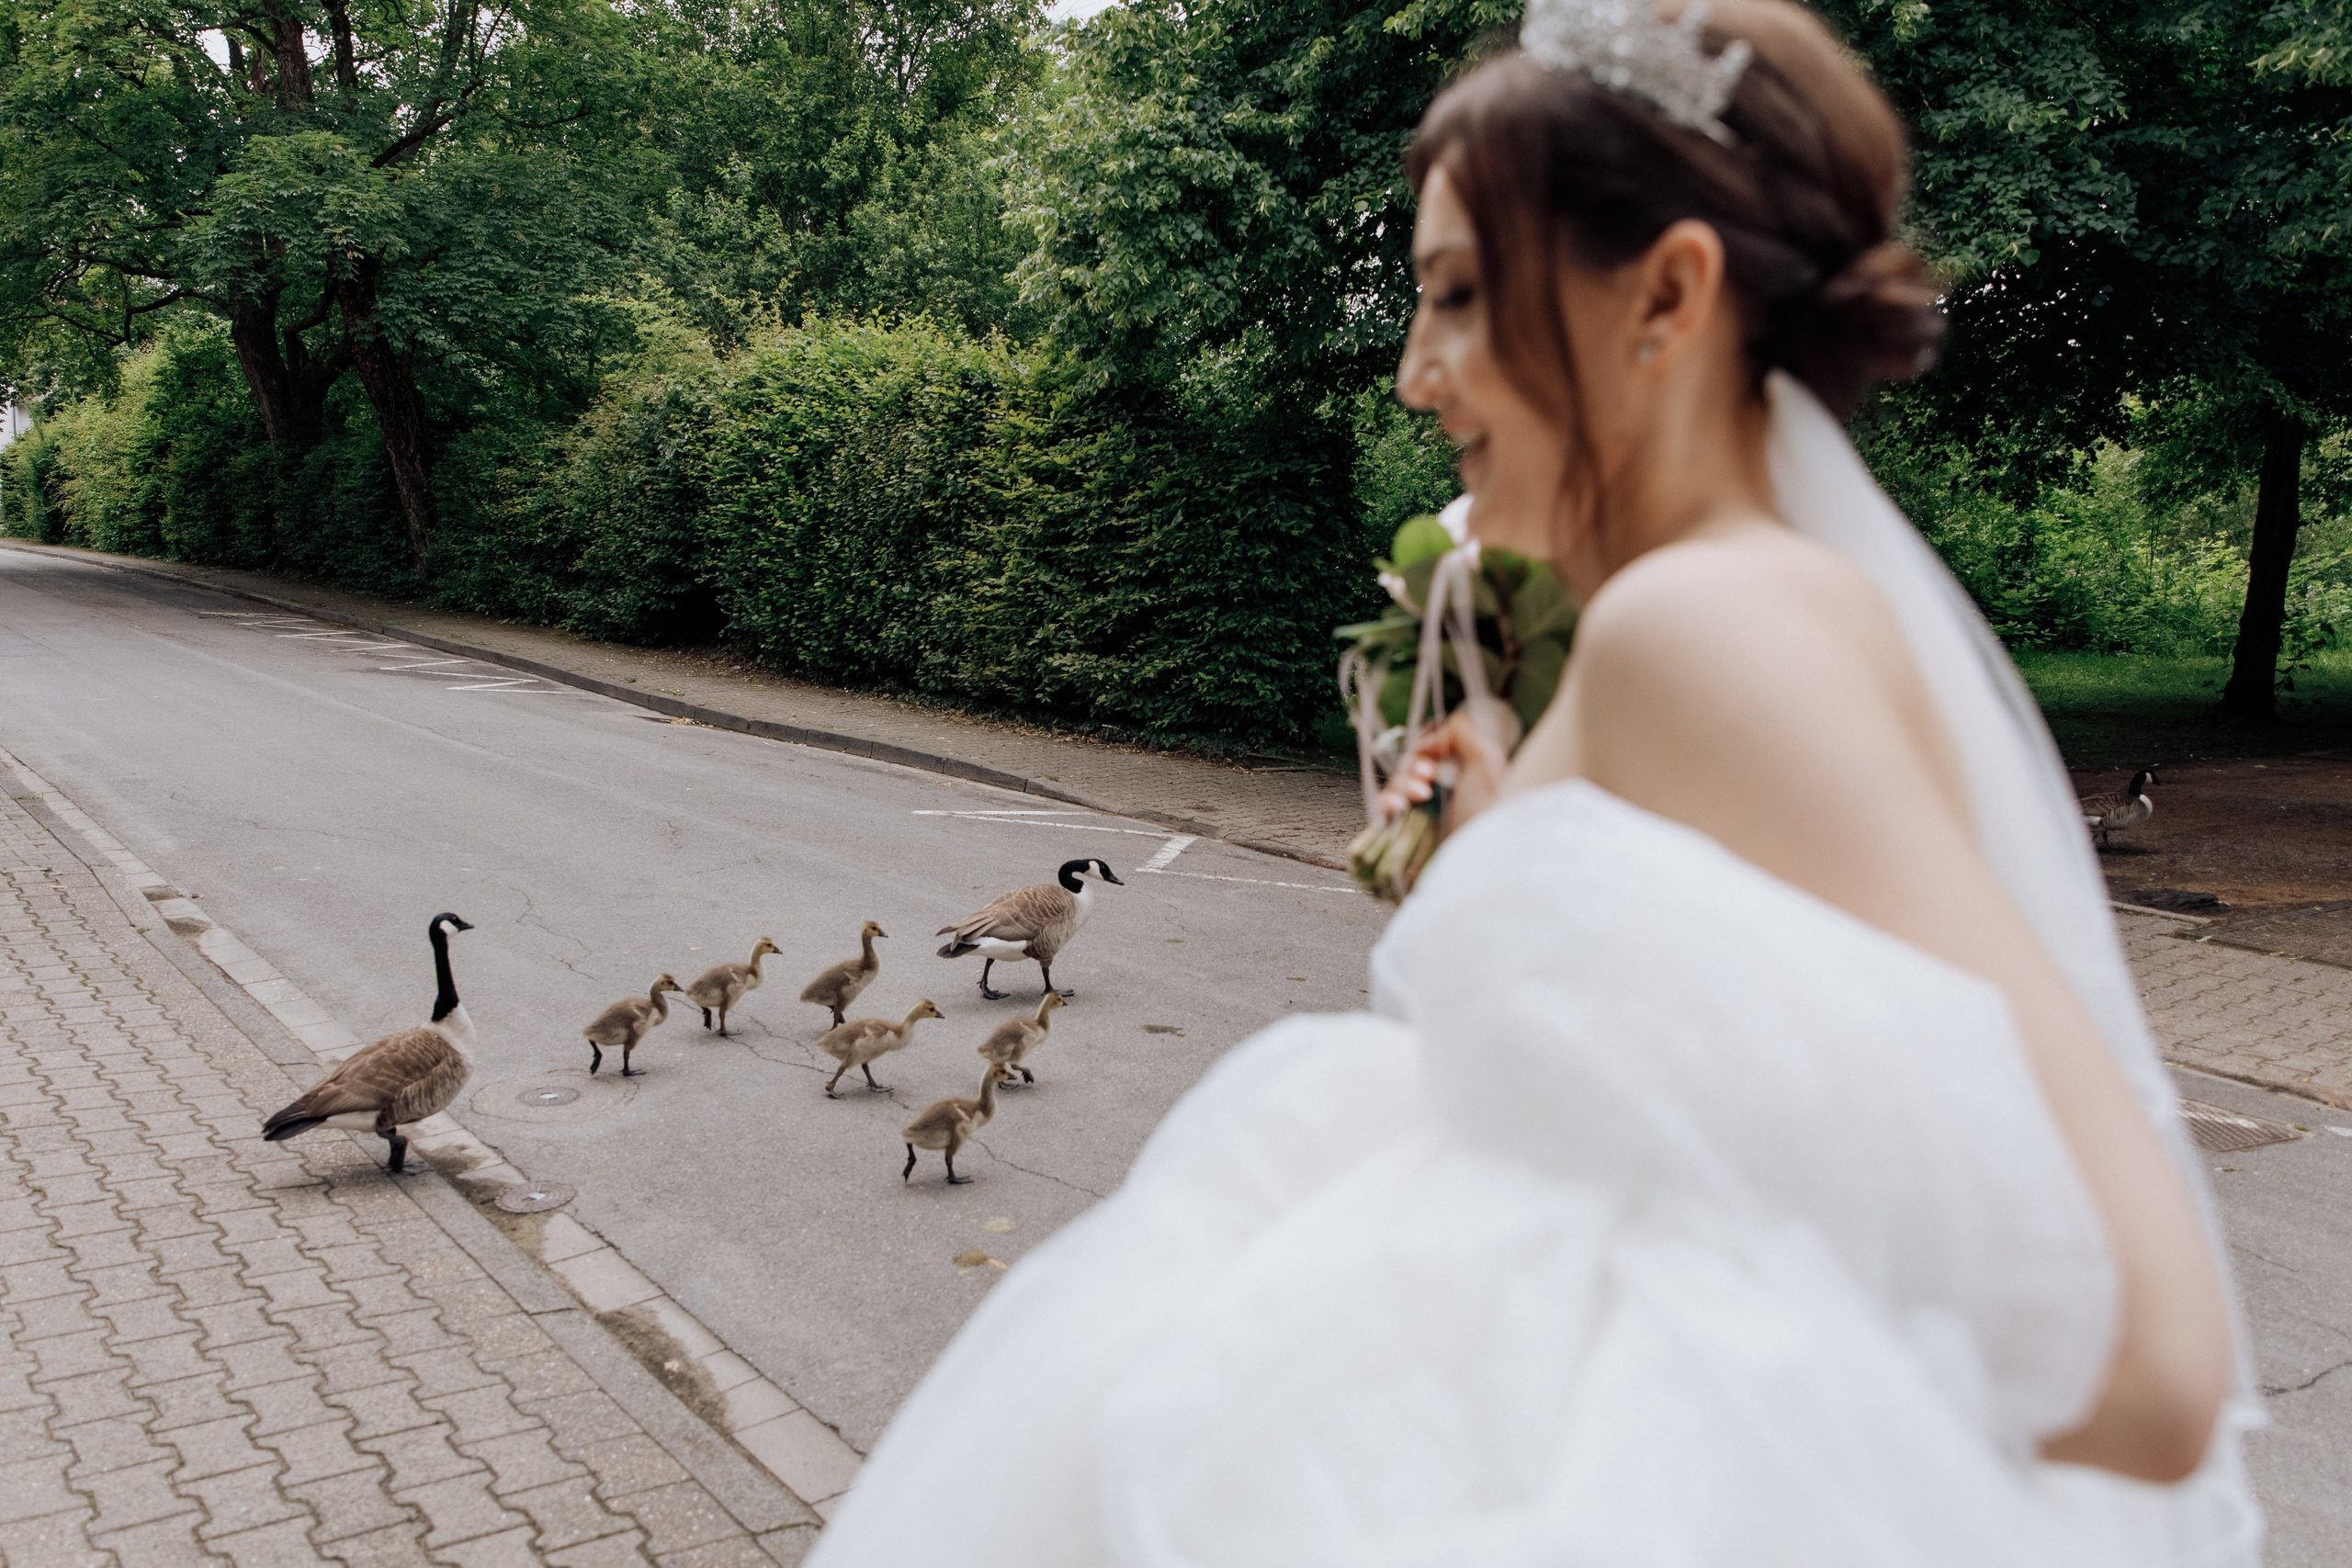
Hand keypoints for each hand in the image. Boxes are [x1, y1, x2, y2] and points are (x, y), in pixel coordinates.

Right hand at [1376, 710, 1509, 832]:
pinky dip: (1386, 804)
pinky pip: (1383, 811)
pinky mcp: (1405, 835)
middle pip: (1410, 766)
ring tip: (1419, 797)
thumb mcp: (1486, 762)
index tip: (1431, 757)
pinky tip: (1398, 809)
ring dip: (1402, 785)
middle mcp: (1442, 794)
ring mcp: (1423, 816)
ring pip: (1395, 786)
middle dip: (1413, 767)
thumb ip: (1463, 733)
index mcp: (1462, 775)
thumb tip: (1438, 726)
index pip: (1431, 750)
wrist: (1480, 866)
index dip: (1426, 748)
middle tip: (1426, 777)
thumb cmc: (1488, 813)